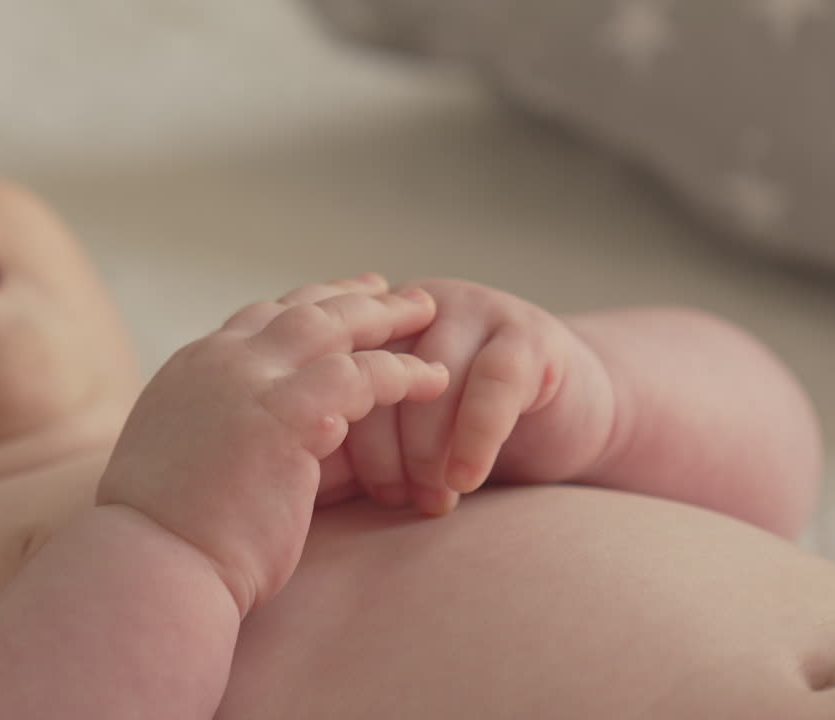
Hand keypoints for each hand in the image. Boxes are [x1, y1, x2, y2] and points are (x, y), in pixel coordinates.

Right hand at [96, 274, 449, 615]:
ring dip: (383, 316)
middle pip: (298, 309)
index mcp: (192, 370)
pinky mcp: (285, 415)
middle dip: (350, 296)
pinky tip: (432, 378)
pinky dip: (399, 371)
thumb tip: (234, 440)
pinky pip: (360, 374)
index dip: (305, 308)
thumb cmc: (166, 536)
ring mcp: (249, 381)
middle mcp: (218, 361)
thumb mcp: (178, 459)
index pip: (259, 319)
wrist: (152, 563)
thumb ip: (210, 429)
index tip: (339, 303)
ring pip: (331, 325)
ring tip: (427, 312)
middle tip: (392, 289)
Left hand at [320, 278, 613, 515]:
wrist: (558, 423)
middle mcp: (410, 308)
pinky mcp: (526, 334)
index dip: (329, 431)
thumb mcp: (389, 436)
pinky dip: (475, 436)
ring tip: (431, 501)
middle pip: (372, 370)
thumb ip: (339, 441)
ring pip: (431, 377)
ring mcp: (469, 310)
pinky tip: (466, 479)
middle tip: (390, 500)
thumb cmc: (455, 441)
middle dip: (376, 445)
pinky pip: (493, 382)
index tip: (327, 489)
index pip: (327, 372)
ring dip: (427, 449)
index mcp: (364, 324)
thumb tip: (276, 485)